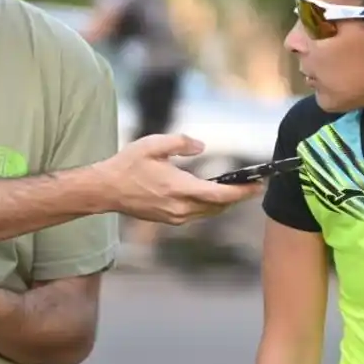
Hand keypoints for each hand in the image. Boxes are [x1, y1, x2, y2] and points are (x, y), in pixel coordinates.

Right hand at [96, 134, 264, 223]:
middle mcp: (180, 208)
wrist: (105, 190)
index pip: (219, 195)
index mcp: (179, 189)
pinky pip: (197, 215)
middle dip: (238, 197)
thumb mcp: (153, 145)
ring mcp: (174, 217)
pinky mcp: (169, 220)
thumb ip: (180, 143)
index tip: (258, 185)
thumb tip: (201, 147)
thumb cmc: (127, 166)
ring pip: (209, 213)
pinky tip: (213, 195)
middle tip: (254, 186)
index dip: (242, 192)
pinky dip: (209, 206)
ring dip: (224, 203)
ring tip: (238, 190)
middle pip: (219, 207)